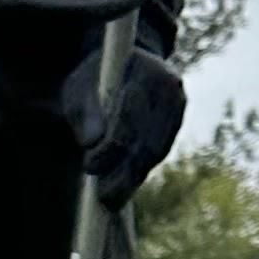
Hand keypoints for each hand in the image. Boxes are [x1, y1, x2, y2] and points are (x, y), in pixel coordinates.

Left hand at [60, 33, 187, 211]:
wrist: (121, 61)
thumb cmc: (94, 76)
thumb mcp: (80, 87)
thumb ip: (85, 111)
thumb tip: (91, 142)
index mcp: (146, 70)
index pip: (130, 117)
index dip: (111, 147)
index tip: (89, 166)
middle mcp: (170, 86)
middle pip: (148, 138)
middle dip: (124, 172)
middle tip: (104, 198)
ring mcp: (177, 104)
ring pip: (156, 149)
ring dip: (133, 177)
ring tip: (112, 198)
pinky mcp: (176, 119)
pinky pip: (160, 149)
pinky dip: (141, 169)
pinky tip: (125, 184)